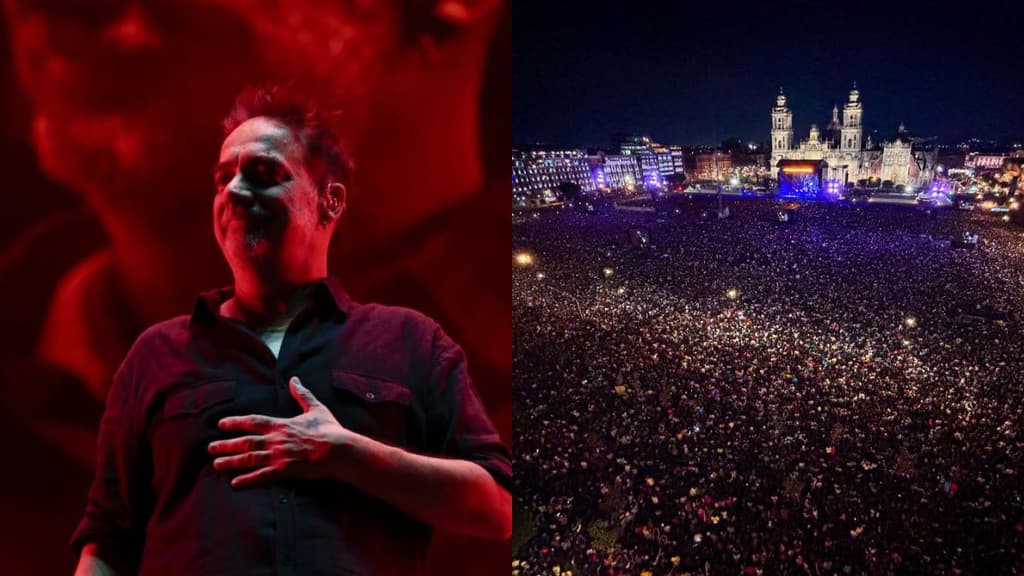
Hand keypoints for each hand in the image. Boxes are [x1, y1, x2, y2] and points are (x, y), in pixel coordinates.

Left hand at [209, 376, 346, 487]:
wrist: (338, 450)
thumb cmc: (329, 429)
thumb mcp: (316, 408)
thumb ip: (302, 394)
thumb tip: (294, 379)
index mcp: (281, 424)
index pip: (252, 421)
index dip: (235, 422)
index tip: (221, 424)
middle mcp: (275, 440)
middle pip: (245, 442)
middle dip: (226, 444)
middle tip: (210, 447)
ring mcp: (278, 456)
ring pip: (248, 458)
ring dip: (231, 461)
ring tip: (216, 464)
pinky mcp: (284, 470)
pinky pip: (261, 476)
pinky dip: (247, 479)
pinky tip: (235, 483)